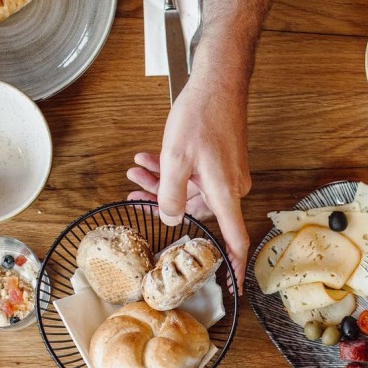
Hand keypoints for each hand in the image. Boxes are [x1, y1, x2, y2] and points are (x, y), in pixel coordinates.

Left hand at [127, 75, 250, 291]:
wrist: (218, 81)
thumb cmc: (203, 114)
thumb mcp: (175, 158)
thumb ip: (170, 196)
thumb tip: (170, 219)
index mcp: (225, 192)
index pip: (235, 239)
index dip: (233, 266)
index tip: (230, 286)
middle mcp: (230, 187)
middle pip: (197, 211)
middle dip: (162, 204)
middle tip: (133, 198)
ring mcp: (226, 174)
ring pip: (190, 191)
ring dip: (161, 184)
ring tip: (134, 174)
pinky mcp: (221, 162)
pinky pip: (194, 176)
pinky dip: (172, 171)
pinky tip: (148, 161)